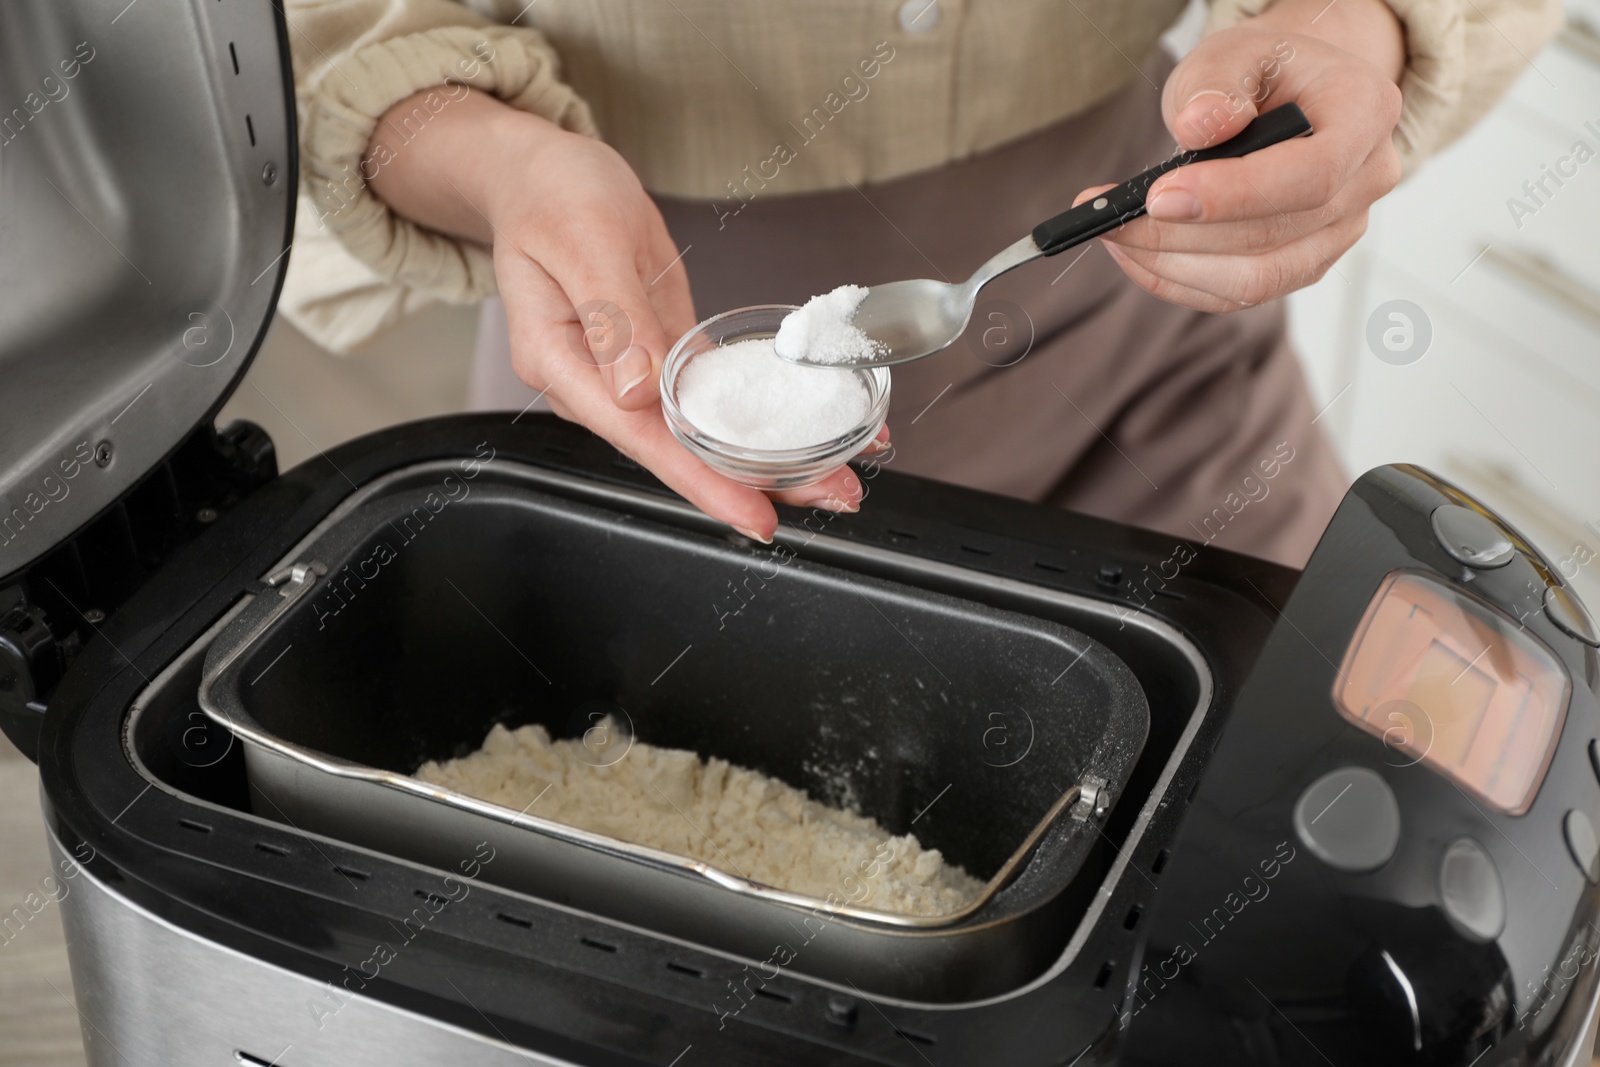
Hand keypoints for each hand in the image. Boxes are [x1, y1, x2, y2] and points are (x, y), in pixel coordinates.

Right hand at [365, 90, 872, 540]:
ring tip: (839, 476)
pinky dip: (762, 417)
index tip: (752, 513)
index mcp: (564, 365)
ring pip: (704, 434)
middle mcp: (600, 386)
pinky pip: (714, 398)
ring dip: (771, 459)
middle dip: (756, 482)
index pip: (641, 438)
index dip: (700, 480)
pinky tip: (811, 430)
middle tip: (835, 493)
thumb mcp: (582, 240)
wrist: (542, 175)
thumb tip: (638, 387)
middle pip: (681, 451)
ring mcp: (631, 377)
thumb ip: (612, 317)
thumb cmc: (550, 196)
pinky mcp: (661, 358)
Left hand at [1076, 0, 1404, 311]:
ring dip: (1171, 265)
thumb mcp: (1233, 53)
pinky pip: (1237, 294)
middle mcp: (1366, 180)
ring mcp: (1339, 232)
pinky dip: (1177, 280)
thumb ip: (1216, 85)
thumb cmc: (1261, 71)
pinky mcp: (1301, 264)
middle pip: (1272, 238)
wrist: (1288, 91)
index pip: (1311, 176)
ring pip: (1254, 280)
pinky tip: (1135, 252)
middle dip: (1179, 235)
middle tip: (1110, 218)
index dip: (1234, 195)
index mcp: (1366, 113)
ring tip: (1114, 232)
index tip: (1159, 196)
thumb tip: (1201, 128)